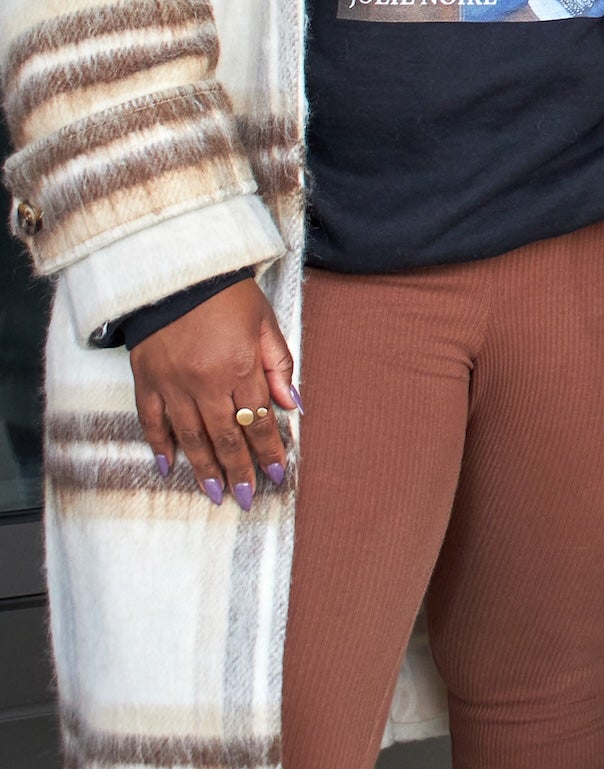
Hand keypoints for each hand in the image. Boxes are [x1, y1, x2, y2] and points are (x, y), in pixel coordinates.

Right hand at [131, 280, 297, 507]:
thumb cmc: (227, 294)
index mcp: (239, 366)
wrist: (177, 270)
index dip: (269, 451)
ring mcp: (173, 384)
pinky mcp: (146, 380)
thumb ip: (278, 364)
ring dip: (204, 469)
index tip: (278, 474)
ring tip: (215, 494)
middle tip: (247, 498)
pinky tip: (169, 467)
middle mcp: (206, 382)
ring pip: (191, 437)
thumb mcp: (264, 321)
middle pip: (226, 437)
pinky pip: (152, 422)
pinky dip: (160, 446)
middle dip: (239, 471)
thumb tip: (292, 406)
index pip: (259, 420)